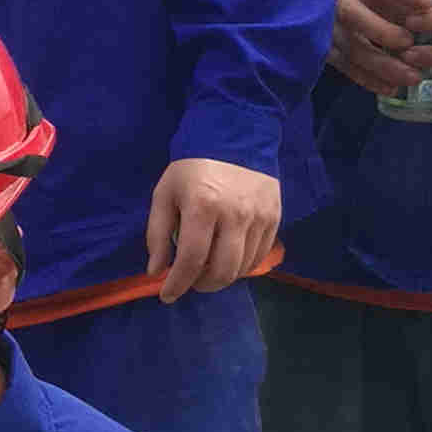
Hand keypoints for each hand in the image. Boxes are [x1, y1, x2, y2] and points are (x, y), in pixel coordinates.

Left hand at [146, 156, 280, 301]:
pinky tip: (229, 261)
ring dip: (223, 278)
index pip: (191, 260)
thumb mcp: (165, 194)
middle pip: (222, 270)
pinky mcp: (275, 217)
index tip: (167, 296)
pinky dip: (243, 267)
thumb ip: (158, 234)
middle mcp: (235, 215)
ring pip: (243, 267)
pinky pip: (260, 255)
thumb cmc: (192, 167)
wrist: (235, 136)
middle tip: (191, 282)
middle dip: (202, 285)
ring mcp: (259, 217)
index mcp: (203, 207)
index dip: (178, 284)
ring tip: (208, 271)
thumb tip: (156, 271)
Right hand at [329, 0, 431, 95]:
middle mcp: (339, 0)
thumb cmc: (369, 0)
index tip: (428, 2)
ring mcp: (327, 28)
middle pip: (355, 16)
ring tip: (413, 77)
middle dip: (383, 32)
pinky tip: (391, 88)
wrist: (325, 10)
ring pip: (352, 48)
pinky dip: (369, 80)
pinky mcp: (325, 50)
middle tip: (410, 45)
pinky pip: (347, 67)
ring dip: (382, 64)